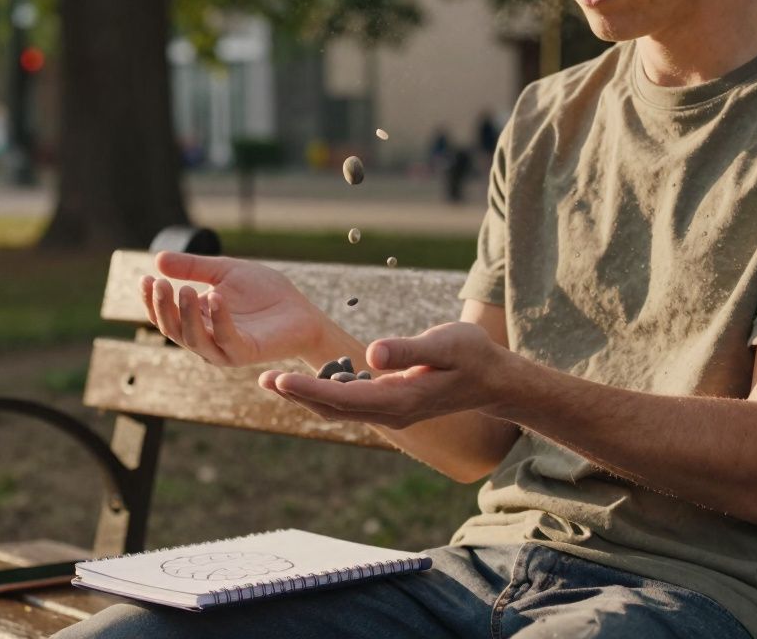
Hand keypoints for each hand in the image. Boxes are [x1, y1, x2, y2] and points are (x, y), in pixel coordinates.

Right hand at [142, 251, 326, 366]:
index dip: (151, 300)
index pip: (165, 316)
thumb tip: (157, 259)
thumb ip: (193, 268)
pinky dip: (218, 319)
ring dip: (185, 315)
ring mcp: (224, 349)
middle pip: (173, 329)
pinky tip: (215, 297)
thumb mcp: (225, 271)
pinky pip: (226, 339)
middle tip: (159, 282)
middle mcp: (206, 339)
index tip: (144, 278)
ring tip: (184, 289)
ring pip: (194, 338)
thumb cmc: (264, 292)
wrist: (301, 309)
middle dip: (163, 306)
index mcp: (197, 322)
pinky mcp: (245, 352)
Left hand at [258, 322, 511, 428]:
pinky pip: (352, 403)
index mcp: (402, 399)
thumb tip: (371, 354)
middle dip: (298, 396)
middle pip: (335, 410)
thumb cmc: (473, 356)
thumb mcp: (447, 344)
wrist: (494, 379)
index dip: (309, 390)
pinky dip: (327, 393)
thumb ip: (409, 349)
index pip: (345, 398)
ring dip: (308, 396)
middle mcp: (393, 412)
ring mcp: (392, 411)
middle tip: (263, 379)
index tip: (280, 380)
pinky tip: (311, 380)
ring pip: (341, 409)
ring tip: (275, 381)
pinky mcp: (393, 403)